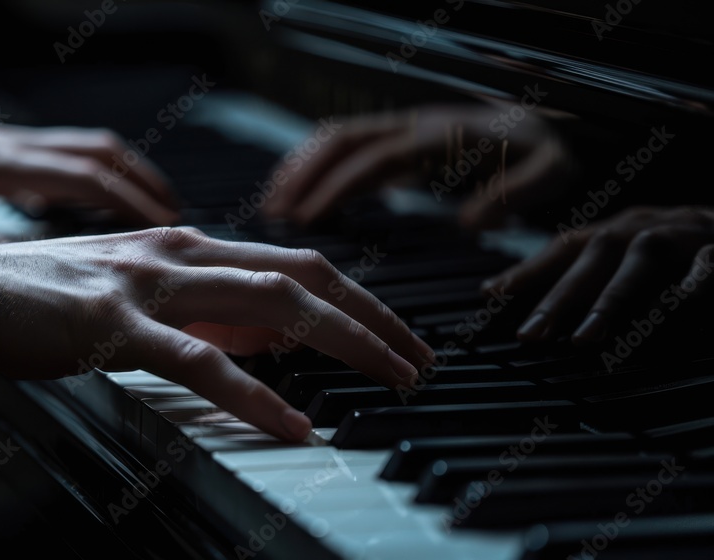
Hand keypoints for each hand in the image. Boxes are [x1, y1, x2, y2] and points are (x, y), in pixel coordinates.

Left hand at [0, 119, 179, 244]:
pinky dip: (92, 179)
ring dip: (125, 174)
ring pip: (82, 149)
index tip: (166, 225)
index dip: (129, 200)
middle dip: (144, 182)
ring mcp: (2, 147)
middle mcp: (4, 146)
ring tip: (155, 207)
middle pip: (96, 154)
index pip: (80, 176)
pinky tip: (93, 210)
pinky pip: (60, 160)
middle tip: (180, 216)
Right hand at [0, 227, 434, 441]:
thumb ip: (205, 311)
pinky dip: (256, 394)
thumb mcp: (140, 294)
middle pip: (302, 276)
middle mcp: (180, 253)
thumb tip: (270, 341)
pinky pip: (200, 361)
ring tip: (391, 380)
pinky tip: (294, 423)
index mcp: (188, 246)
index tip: (396, 335)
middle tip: (419, 359)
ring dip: (344, 343)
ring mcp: (149, 285)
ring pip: (270, 305)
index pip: (295, 263)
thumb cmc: (50, 297)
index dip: (357, 297)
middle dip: (373, 318)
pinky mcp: (114, 326)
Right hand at [261, 104, 572, 228]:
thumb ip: (515, 193)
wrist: (547, 125)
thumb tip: (472, 222)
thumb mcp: (550, 171)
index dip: (336, 186)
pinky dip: (316, 168)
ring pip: (336, 140)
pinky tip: (301, 195)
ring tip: (271, 204)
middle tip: (271, 212)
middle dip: (302, 174)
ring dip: (301, 168)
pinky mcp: (397, 143)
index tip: (306, 217)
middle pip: (341, 141)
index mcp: (438, 136)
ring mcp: (401, 131)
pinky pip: (347, 150)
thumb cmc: (546, 151)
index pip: (372, 159)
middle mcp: (411, 127)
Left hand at [480, 206, 713, 344]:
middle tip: (530, 334)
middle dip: (559, 296)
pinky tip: (676, 305)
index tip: (491, 294)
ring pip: (644, 258)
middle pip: (595, 255)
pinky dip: (691, 285)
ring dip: (612, 297)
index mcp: (618, 231)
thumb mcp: (628, 266)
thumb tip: (516, 302)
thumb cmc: (679, 260)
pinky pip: (707, 266)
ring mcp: (687, 234)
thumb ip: (583, 284)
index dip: (529, 269)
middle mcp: (645, 227)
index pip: (566, 247)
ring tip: (585, 336)